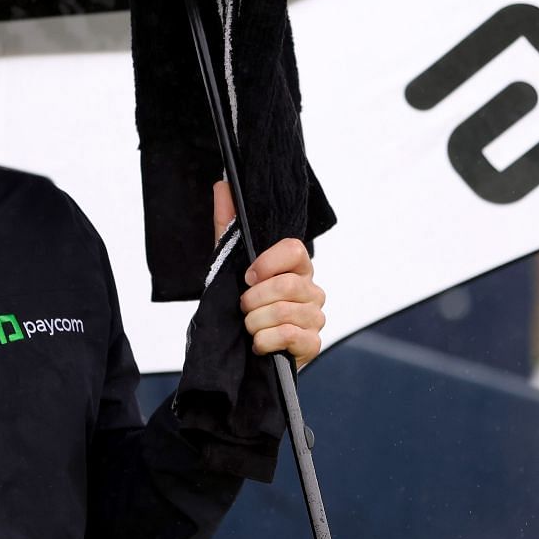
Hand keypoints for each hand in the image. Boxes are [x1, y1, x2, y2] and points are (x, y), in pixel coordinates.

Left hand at [213, 182, 326, 367]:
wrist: (240, 353)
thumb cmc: (241, 307)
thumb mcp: (228, 265)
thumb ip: (227, 225)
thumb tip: (223, 184)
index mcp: (296, 267)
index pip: (294, 249)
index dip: (268, 262)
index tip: (247, 276)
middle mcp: (312, 289)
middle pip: (287, 285)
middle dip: (253, 300)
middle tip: (243, 307)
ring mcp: (315, 317)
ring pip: (283, 312)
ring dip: (254, 322)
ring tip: (249, 327)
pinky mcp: (313, 344)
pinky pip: (289, 336)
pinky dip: (264, 341)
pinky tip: (259, 344)